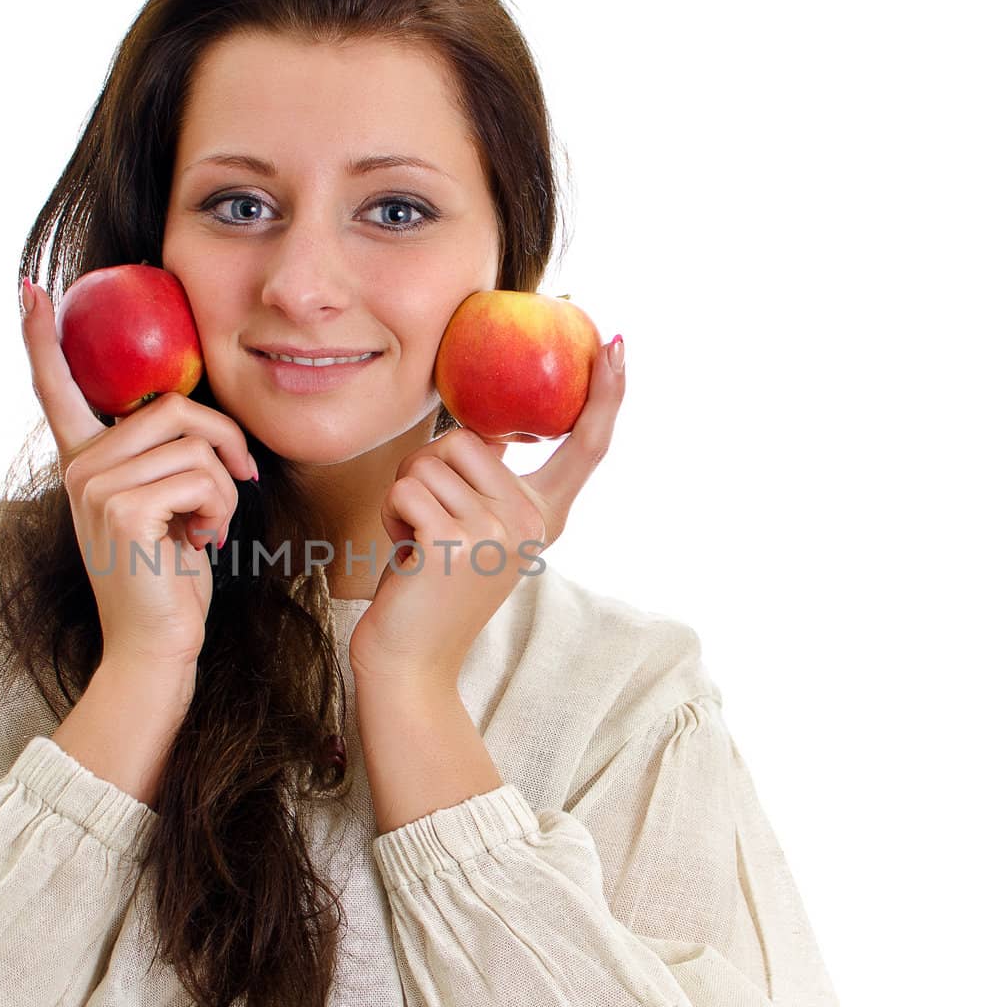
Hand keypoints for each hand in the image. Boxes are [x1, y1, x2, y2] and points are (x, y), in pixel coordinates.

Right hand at [21, 276, 255, 669]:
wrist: (155, 645)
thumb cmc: (168, 578)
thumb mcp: (164, 506)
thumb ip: (163, 460)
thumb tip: (194, 421)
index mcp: (85, 463)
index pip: (57, 390)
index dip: (43, 338)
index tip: (29, 290)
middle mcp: (80, 468)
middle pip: (174, 407)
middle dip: (224, 442)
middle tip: (239, 480)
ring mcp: (95, 486)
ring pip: (195, 445)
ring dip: (224, 488)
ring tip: (207, 526)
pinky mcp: (121, 508)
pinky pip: (200, 476)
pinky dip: (220, 508)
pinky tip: (202, 541)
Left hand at [348, 334, 625, 688]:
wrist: (411, 660)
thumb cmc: (431, 587)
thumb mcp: (476, 529)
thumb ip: (490, 485)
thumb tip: (490, 431)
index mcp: (545, 516)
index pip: (586, 445)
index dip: (604, 394)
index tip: (616, 346)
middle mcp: (530, 522)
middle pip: (467, 439)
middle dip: (429, 470)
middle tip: (431, 524)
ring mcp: (495, 533)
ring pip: (428, 461)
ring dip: (406, 496)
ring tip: (419, 542)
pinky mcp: (452, 543)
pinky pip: (405, 489)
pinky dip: (390, 515)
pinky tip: (405, 554)